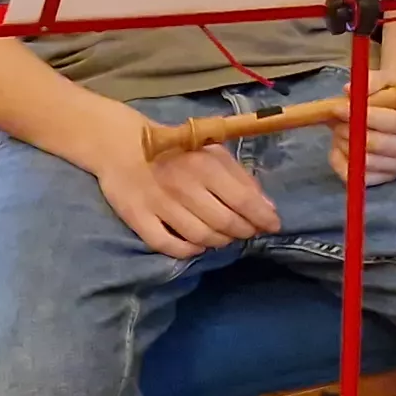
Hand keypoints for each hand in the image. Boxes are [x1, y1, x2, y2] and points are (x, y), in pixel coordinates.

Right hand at [95, 127, 281, 256]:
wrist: (122, 145)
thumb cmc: (178, 150)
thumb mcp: (214, 153)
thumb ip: (242, 178)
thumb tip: (268, 208)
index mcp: (206, 166)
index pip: (243, 201)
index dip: (262, 218)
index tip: (273, 226)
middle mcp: (184, 187)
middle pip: (224, 222)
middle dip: (243, 231)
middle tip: (248, 232)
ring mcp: (159, 204)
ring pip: (200, 236)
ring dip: (219, 242)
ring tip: (225, 238)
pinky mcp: (138, 218)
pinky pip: (167, 245)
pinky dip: (187, 250)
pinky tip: (197, 246)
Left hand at [321, 71, 395, 188]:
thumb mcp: (390, 79)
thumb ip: (373, 81)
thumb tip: (349, 90)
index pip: (395, 122)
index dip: (365, 115)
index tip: (339, 107)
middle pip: (377, 144)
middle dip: (350, 130)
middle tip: (336, 119)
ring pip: (364, 160)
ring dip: (344, 143)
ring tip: (341, 128)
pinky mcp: (386, 180)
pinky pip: (355, 175)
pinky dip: (341, 160)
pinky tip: (342, 145)